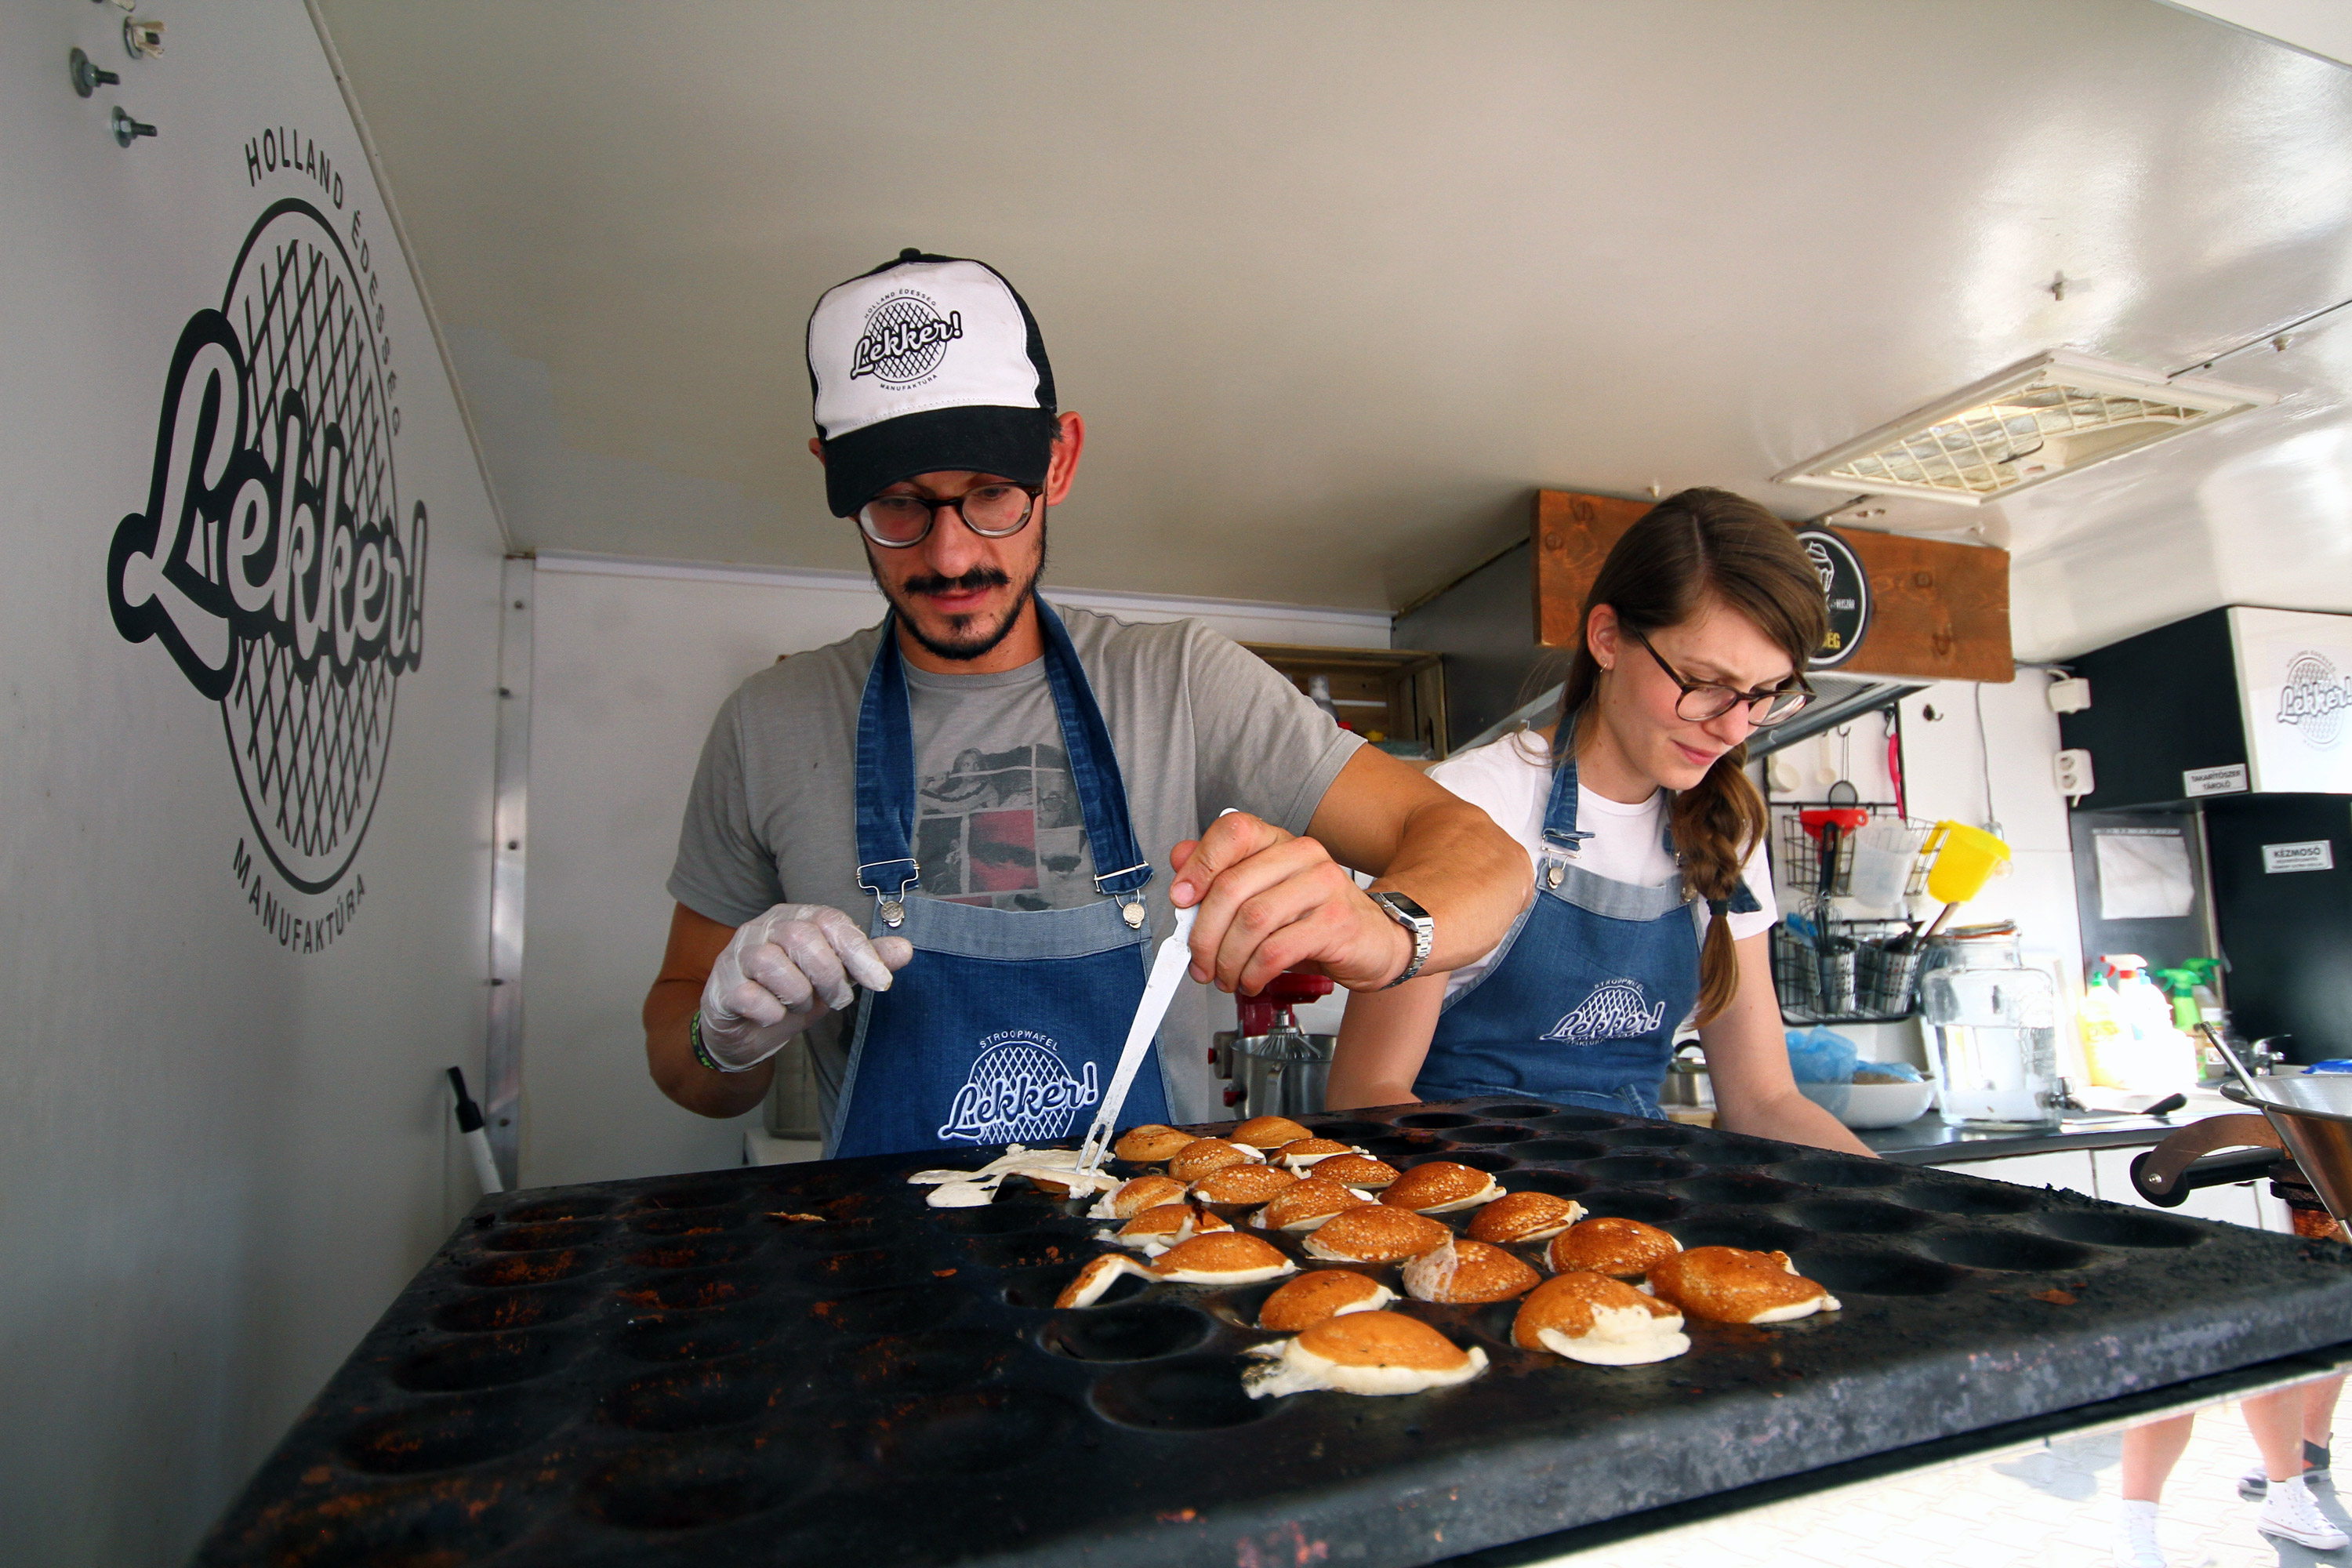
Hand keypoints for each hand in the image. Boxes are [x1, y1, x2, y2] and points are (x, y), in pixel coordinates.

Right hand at [697, 905, 913, 1069]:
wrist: (745, 1031)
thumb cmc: (793, 994)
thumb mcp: (835, 978)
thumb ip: (866, 961)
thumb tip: (905, 950)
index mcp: (795, 917)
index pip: (831, 920)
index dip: (860, 951)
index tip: (882, 982)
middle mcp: (763, 927)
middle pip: (803, 938)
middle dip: (829, 976)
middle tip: (838, 1000)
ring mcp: (737, 954)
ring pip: (772, 963)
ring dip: (798, 995)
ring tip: (801, 1004)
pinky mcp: (720, 986)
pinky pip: (748, 995)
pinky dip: (770, 1012)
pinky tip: (773, 1016)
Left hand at [1168, 813, 1412, 995]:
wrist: (1377, 940)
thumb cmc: (1315, 918)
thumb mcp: (1265, 894)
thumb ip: (1221, 874)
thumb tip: (1180, 858)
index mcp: (1279, 842)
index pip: (1233, 832)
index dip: (1199, 865)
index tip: (1181, 900)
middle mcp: (1302, 855)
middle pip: (1232, 887)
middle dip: (1204, 933)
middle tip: (1198, 962)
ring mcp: (1323, 886)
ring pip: (1252, 922)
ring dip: (1227, 959)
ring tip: (1225, 976)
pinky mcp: (1335, 923)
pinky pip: (1275, 950)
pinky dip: (1253, 972)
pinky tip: (1251, 980)